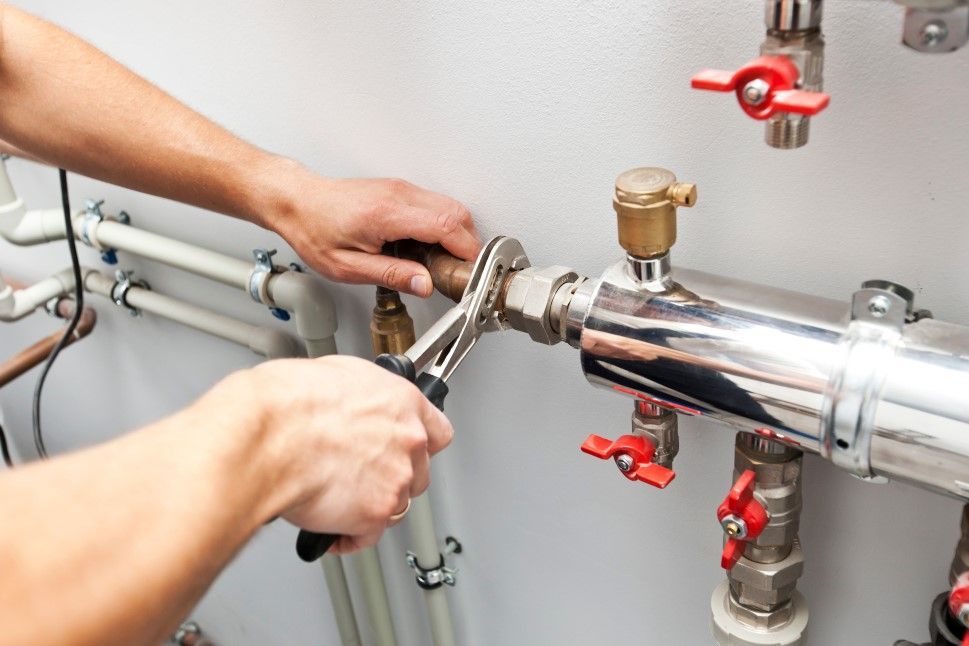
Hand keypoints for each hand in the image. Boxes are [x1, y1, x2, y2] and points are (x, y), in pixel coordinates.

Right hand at [213, 355, 453, 553]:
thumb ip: (359, 397)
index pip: (437, 431)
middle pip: (417, 472)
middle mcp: (407, 440)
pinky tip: (330, 527)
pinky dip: (349, 537)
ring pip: (396, 505)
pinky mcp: (374, 514)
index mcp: (402, 402)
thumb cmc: (288, 403)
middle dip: (391, 477)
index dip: (418, 445)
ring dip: (371, 506)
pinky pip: (368, 536)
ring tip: (337, 499)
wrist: (270, 436)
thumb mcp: (334, 374)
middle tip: (359, 475)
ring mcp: (395, 478)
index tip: (405, 451)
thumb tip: (351, 405)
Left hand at [270, 165, 481, 296]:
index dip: (466, 250)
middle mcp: (398, 194)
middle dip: (469, 244)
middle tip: (460, 271)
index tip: (469, 270)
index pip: (446, 225)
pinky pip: (437, 204)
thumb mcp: (349, 267)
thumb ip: (392, 275)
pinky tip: (429, 247)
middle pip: (458, 213)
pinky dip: (445, 226)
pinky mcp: (401, 190)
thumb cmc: (315, 230)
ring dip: (458, 235)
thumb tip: (425, 284)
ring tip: (443, 262)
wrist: (298, 202)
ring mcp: (402, 188)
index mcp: (387, 214)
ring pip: (451, 206)